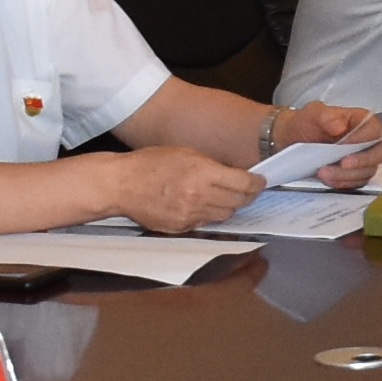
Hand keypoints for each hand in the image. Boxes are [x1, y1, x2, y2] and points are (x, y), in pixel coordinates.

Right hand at [101, 146, 258, 230]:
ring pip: (225, 216)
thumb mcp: (185, 152)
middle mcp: (199, 195)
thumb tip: (232, 175)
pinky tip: (200, 205)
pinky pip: (205, 224)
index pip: (243, 183)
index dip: (256, 183)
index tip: (260, 181)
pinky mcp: (181, 228)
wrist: (121, 185)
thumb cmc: (149, 163)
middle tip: (248, 190)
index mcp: (202, 172)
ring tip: (223, 197)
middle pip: (238, 202)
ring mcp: (190, 215)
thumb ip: (210, 165)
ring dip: (228, 206)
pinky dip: (207, 215)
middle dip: (247, 196)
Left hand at [276, 100, 381, 188]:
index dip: (365, 138)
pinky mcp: (354, 176)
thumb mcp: (312, 113)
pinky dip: (342, 183)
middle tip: (343, 164)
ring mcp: (362, 160)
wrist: (291, 140)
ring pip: (367, 172)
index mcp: (361, 121)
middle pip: (381, 153)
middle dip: (363, 161)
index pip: (375, 129)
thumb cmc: (306, 124)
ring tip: (323, 172)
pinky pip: (356, 184)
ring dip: (346, 175)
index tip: (346, 144)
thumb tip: (341, 126)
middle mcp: (367, 141)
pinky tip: (327, 178)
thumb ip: (326, 116)